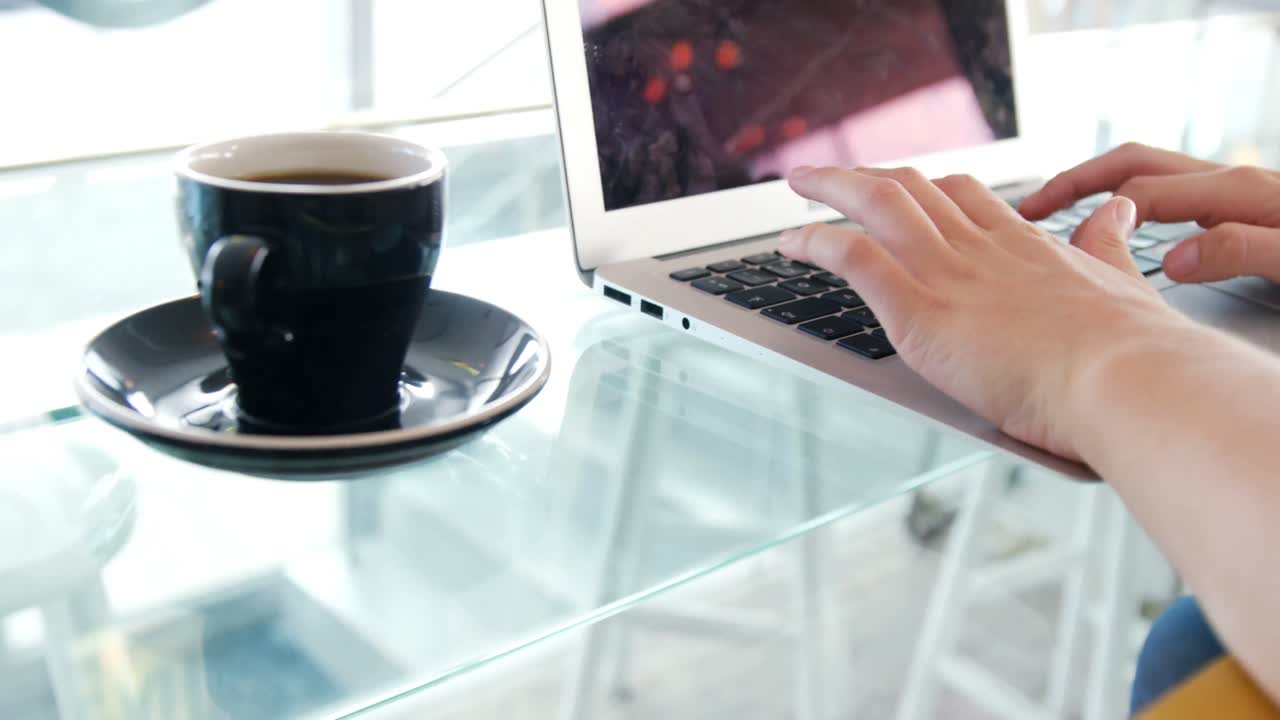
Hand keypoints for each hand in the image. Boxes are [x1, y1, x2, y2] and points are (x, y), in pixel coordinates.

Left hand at [779, 166, 1191, 460]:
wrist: (1123, 378)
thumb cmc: (1129, 349)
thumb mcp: (1121, 279)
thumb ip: (1106, 244)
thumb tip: (1116, 211)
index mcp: (1023, 243)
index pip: (964, 194)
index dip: (926, 185)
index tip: (904, 184)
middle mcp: (980, 247)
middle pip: (912, 185)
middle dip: (865, 174)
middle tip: (831, 175)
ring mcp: (947, 274)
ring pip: (876, 203)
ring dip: (830, 186)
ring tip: (799, 183)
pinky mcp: (919, 312)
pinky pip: (852, 257)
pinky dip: (815, 242)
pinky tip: (792, 241)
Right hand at [1020, 142, 1279, 282]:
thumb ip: (1239, 252)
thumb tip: (1176, 258)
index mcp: (1238, 194)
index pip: (1142, 193)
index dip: (1091, 214)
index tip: (1049, 241)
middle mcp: (1233, 185)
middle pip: (1135, 165)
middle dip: (1078, 182)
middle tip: (1031, 208)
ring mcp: (1237, 196)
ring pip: (1151, 178)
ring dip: (1102, 190)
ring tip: (1061, 216)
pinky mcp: (1243, 213)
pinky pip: (1171, 199)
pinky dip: (1132, 207)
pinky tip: (1124, 236)